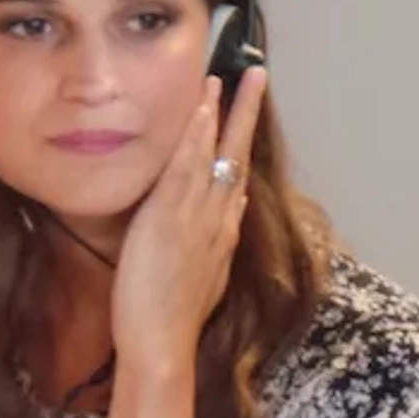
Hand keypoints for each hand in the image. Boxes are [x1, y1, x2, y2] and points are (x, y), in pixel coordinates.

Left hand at [110, 68, 267, 365]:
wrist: (162, 344)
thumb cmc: (170, 319)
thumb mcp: (205, 276)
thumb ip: (217, 243)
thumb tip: (233, 210)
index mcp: (222, 233)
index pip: (235, 176)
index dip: (240, 143)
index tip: (244, 114)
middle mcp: (218, 219)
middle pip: (237, 155)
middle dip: (246, 113)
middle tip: (256, 73)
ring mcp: (197, 216)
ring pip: (215, 155)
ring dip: (222, 112)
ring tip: (227, 75)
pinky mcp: (171, 218)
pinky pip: (187, 169)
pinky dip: (196, 138)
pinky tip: (201, 110)